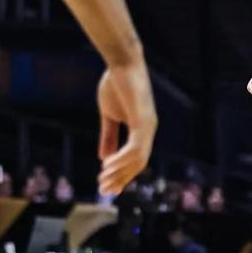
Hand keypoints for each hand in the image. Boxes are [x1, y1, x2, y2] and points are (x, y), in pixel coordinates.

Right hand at [96, 61, 156, 196]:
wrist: (121, 62)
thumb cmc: (115, 84)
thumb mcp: (109, 115)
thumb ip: (108, 136)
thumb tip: (104, 158)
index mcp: (142, 129)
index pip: (135, 159)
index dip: (121, 174)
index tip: (106, 186)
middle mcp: (149, 130)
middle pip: (138, 164)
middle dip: (120, 178)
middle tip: (103, 190)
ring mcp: (148, 125)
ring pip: (137, 159)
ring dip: (119, 172)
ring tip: (103, 180)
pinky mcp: (143, 120)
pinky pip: (135, 147)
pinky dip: (121, 159)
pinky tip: (107, 165)